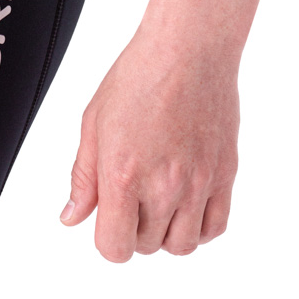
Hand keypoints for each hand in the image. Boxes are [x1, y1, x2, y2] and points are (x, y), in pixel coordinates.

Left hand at [61, 23, 239, 261]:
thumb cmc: (137, 78)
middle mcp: (164, 186)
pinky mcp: (226, 174)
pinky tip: (184, 205)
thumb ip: (83, 178)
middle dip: (133, 230)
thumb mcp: (93, 125)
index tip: (106, 220)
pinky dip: (198, 227)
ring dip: (165, 233)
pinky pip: (215, 227)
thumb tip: (72, 218)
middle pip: (147, 247)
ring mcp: (199, 183)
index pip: (115, 248)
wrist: (187, 50)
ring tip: (156, 203)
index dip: (106, 240)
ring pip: (183, 245)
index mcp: (123, 175)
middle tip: (129, 198)